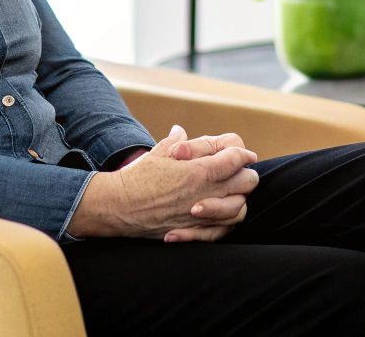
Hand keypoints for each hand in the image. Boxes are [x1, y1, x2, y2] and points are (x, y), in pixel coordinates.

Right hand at [68, 125, 259, 241]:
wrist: (117, 207)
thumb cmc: (137, 177)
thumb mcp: (159, 152)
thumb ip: (177, 142)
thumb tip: (181, 131)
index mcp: (200, 171)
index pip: (237, 158)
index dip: (242, 153)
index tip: (241, 153)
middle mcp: (205, 194)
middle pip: (247, 182)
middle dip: (245, 173)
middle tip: (237, 171)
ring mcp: (201, 216)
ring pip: (240, 209)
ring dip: (239, 199)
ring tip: (230, 192)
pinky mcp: (193, 232)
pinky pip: (222, 231)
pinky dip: (225, 223)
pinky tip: (219, 214)